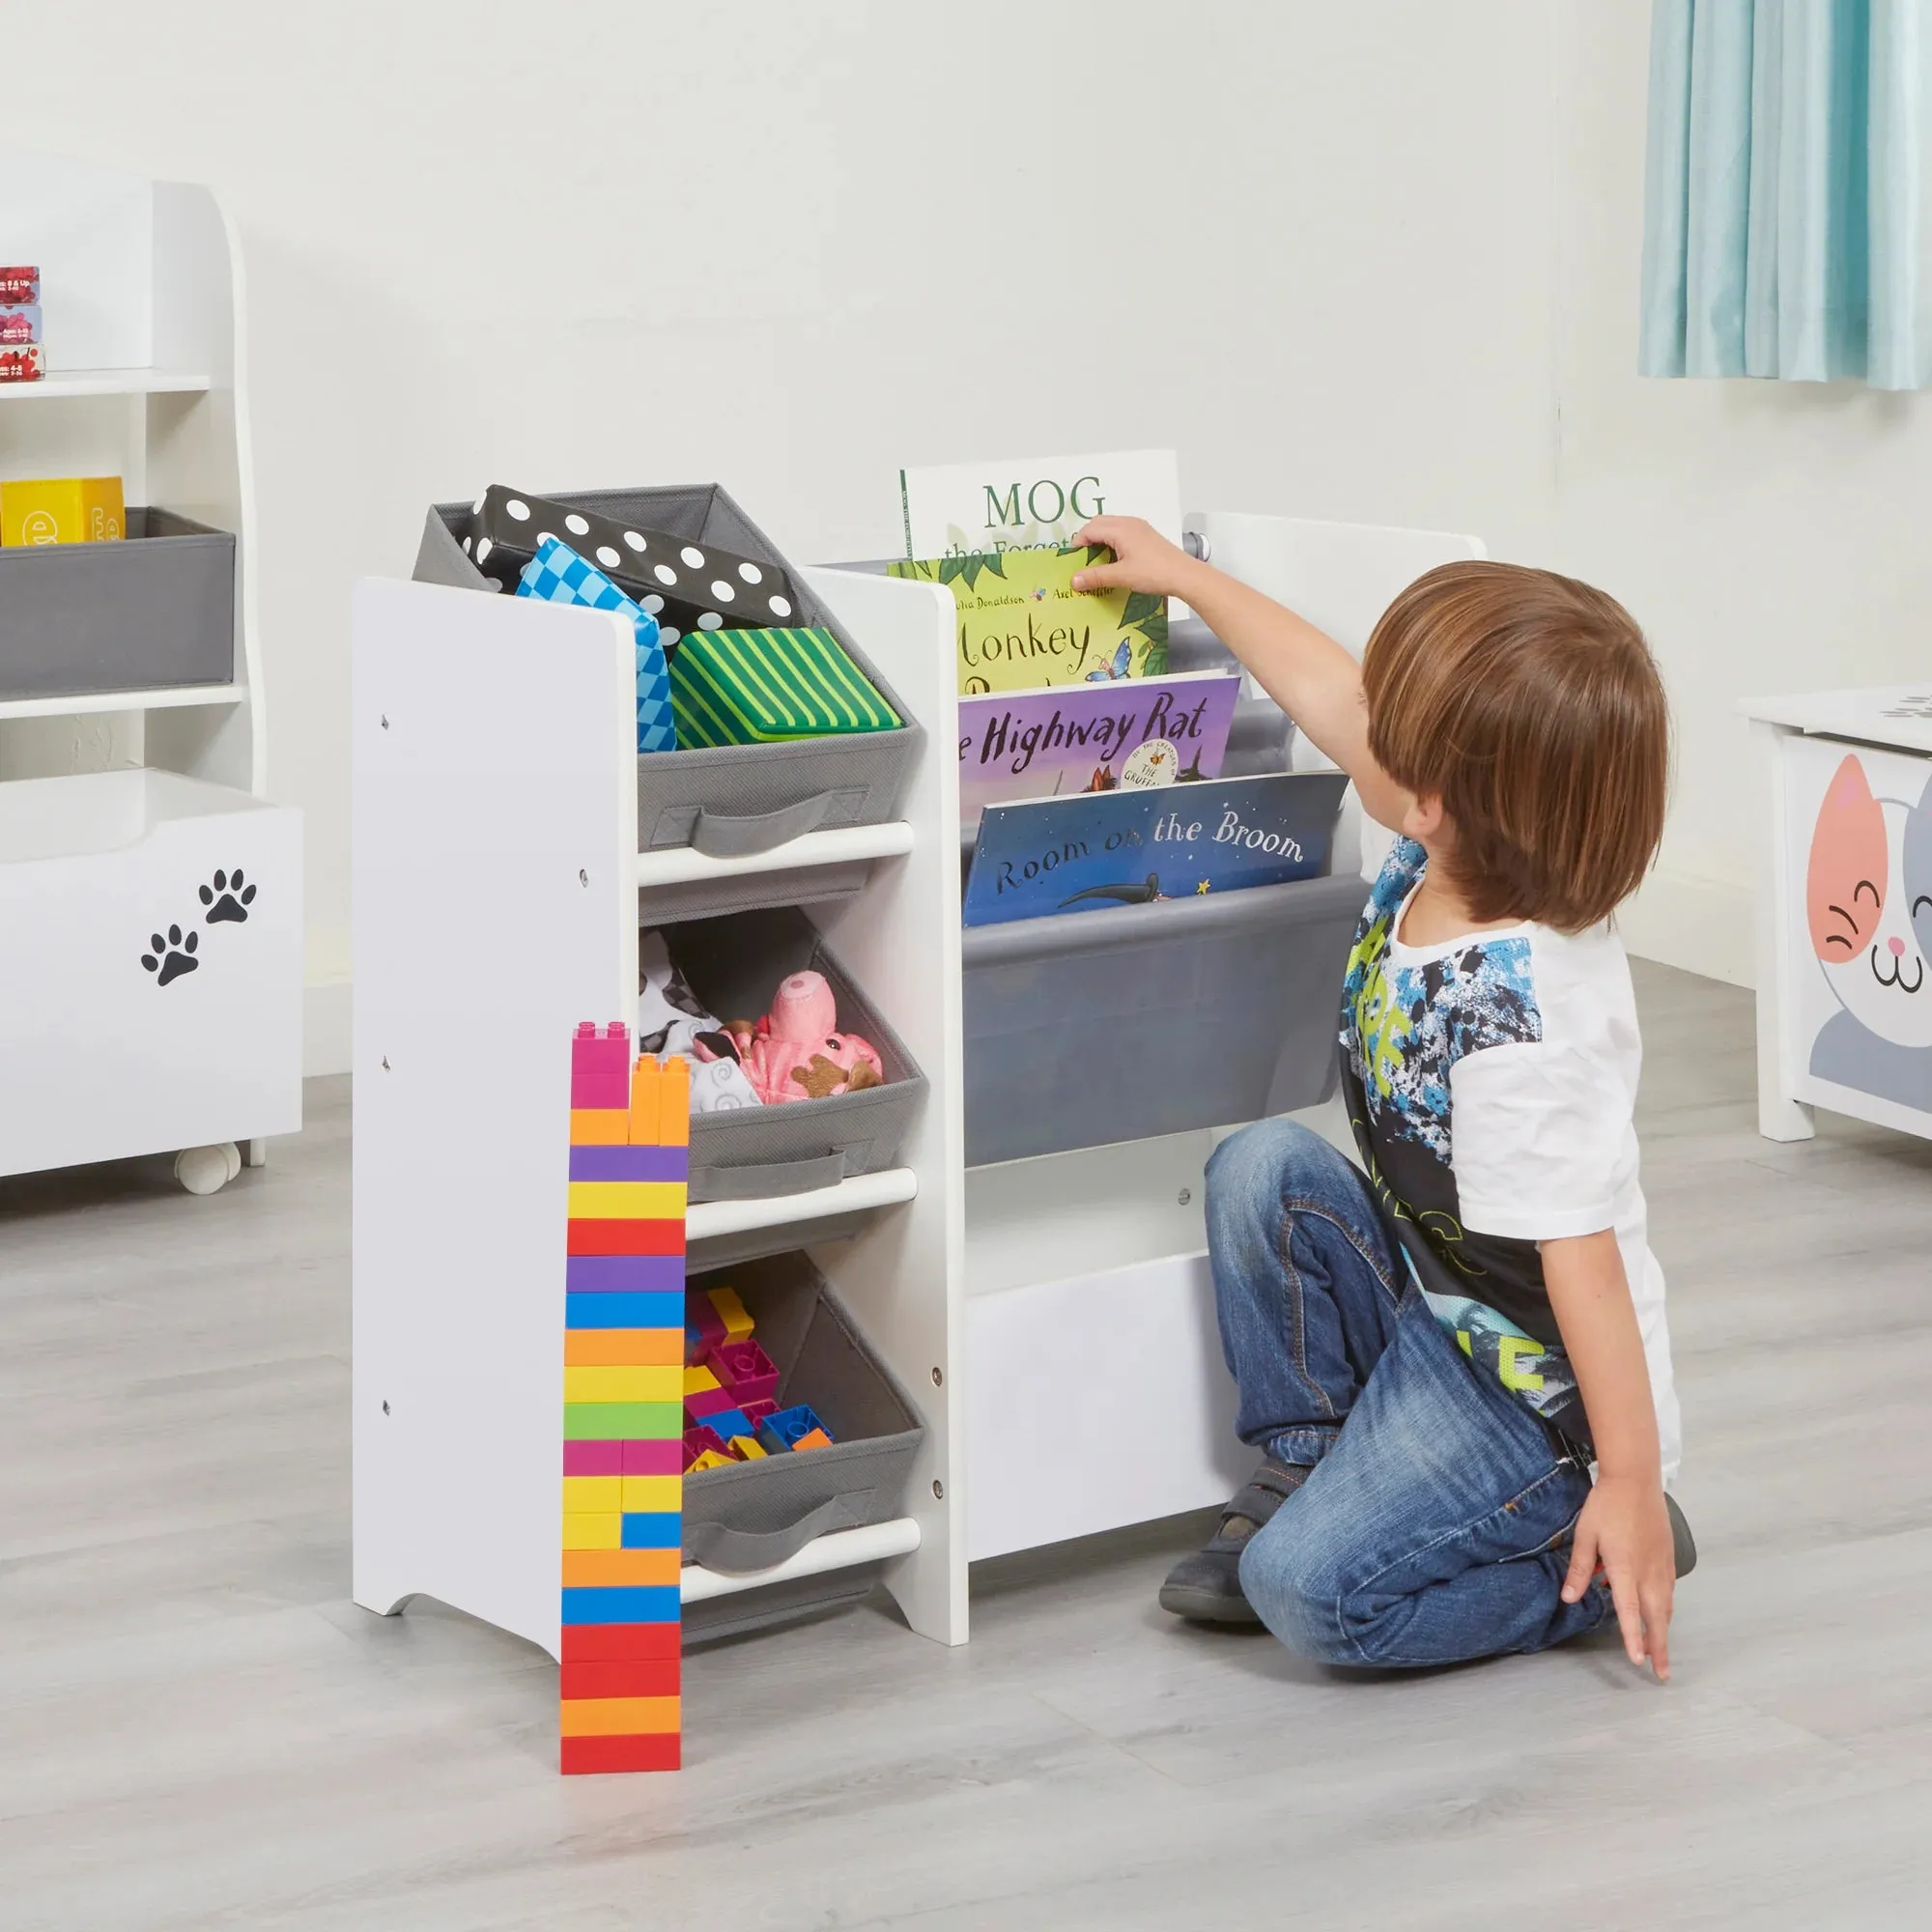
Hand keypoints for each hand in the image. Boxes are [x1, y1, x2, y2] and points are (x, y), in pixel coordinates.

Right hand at [1070, 515, 1197, 599]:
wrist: (1184, 575)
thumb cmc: (1153, 573)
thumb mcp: (1121, 576)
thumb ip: (1096, 577)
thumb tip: (1073, 580)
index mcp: (1120, 529)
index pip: (1090, 529)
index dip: (1078, 544)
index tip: (1073, 562)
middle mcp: (1128, 522)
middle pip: (1099, 523)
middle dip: (1087, 538)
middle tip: (1083, 559)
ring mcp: (1139, 527)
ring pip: (1111, 525)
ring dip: (1100, 538)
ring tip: (1097, 560)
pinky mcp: (1146, 534)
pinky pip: (1122, 531)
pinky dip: (1112, 540)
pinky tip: (1115, 558)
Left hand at [1562, 1473, 1674, 1679]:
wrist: (1635, 1479)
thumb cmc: (1607, 1505)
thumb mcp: (1585, 1535)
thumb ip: (1579, 1569)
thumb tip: (1569, 1598)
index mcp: (1625, 1568)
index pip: (1630, 1611)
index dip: (1633, 1638)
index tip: (1638, 1661)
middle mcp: (1648, 1571)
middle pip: (1657, 1618)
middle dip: (1659, 1647)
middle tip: (1660, 1673)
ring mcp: (1662, 1565)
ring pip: (1666, 1606)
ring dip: (1663, 1630)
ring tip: (1659, 1651)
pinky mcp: (1668, 1556)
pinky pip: (1669, 1590)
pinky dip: (1666, 1608)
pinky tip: (1661, 1613)